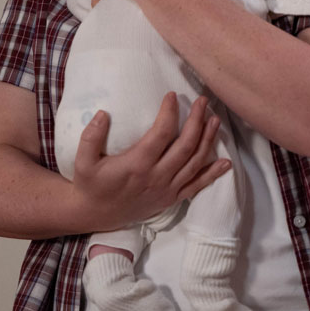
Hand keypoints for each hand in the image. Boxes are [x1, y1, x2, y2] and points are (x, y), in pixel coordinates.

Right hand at [71, 91, 228, 229]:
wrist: (94, 215)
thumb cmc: (90, 184)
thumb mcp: (83, 162)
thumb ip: (90, 137)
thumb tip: (103, 114)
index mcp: (137, 164)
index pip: (162, 133)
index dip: (170, 113)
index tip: (172, 96)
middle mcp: (157, 176)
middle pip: (186, 145)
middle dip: (197, 120)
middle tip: (203, 100)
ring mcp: (167, 189)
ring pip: (195, 162)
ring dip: (208, 140)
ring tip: (216, 119)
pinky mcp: (171, 198)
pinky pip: (196, 186)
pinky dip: (213, 174)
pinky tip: (226, 162)